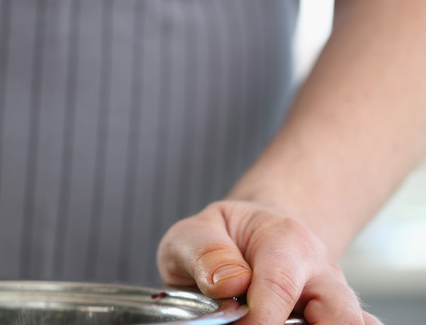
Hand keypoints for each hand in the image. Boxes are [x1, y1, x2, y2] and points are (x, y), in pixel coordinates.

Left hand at [157, 201, 381, 323]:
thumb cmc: (220, 238)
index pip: (280, 288)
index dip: (258, 320)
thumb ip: (206, 253)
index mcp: (286, 239)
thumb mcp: (194, 233)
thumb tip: (229, 284)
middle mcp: (321, 271)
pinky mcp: (340, 318)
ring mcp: (337, 298)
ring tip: (272, 323)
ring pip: (354, 324)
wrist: (249, 237)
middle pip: (341, 314)